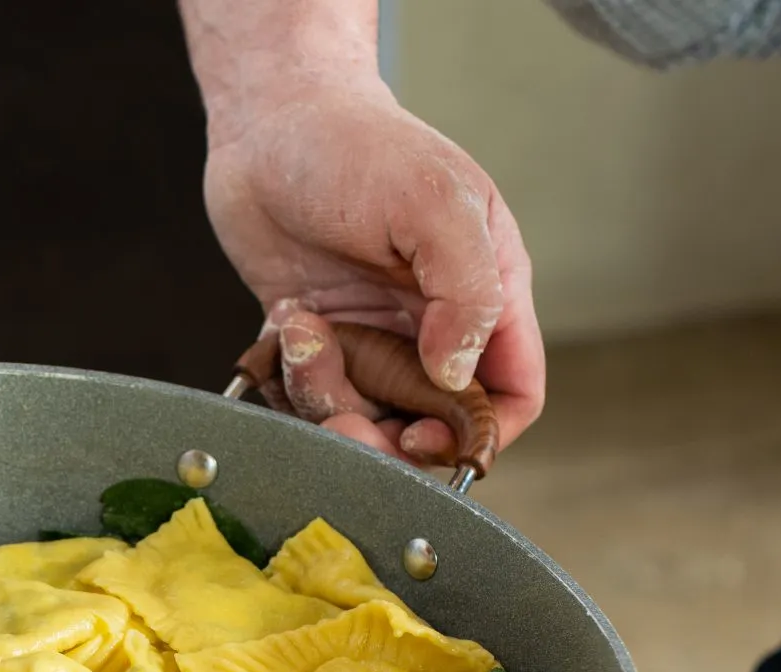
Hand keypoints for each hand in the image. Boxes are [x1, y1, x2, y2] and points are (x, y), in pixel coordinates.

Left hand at [201, 75, 543, 465]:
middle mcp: (429, 324)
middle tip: (344, 421)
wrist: (270, 121)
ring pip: (360, 415)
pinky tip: (284, 322)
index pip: (510, 392)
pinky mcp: (314, 340)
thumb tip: (458, 375)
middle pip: (428, 424)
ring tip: (303, 333)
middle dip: (384, 438)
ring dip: (325, 395)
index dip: (479, 433)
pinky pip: (307, 397)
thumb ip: (465, 291)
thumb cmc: (359, 145)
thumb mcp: (434, 204)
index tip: (428, 439)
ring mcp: (370, 335)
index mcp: (484, 293)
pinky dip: (289, 379)